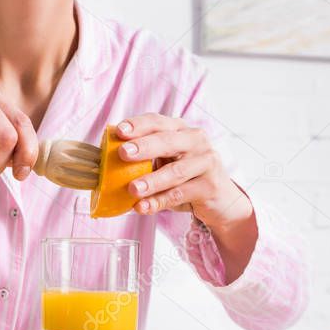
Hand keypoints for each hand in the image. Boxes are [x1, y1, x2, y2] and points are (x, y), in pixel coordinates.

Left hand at [115, 113, 252, 229]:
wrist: (222, 201)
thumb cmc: (187, 179)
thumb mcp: (167, 163)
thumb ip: (146, 160)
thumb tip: (107, 163)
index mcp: (181, 130)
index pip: (158, 122)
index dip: (138, 125)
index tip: (119, 131)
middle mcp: (196, 141)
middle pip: (168, 141)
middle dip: (144, 147)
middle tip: (123, 153)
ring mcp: (206, 162)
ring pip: (175, 171)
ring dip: (151, 181)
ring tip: (132, 189)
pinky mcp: (210, 186)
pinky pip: (180, 194)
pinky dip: (160, 202)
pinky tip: (143, 207)